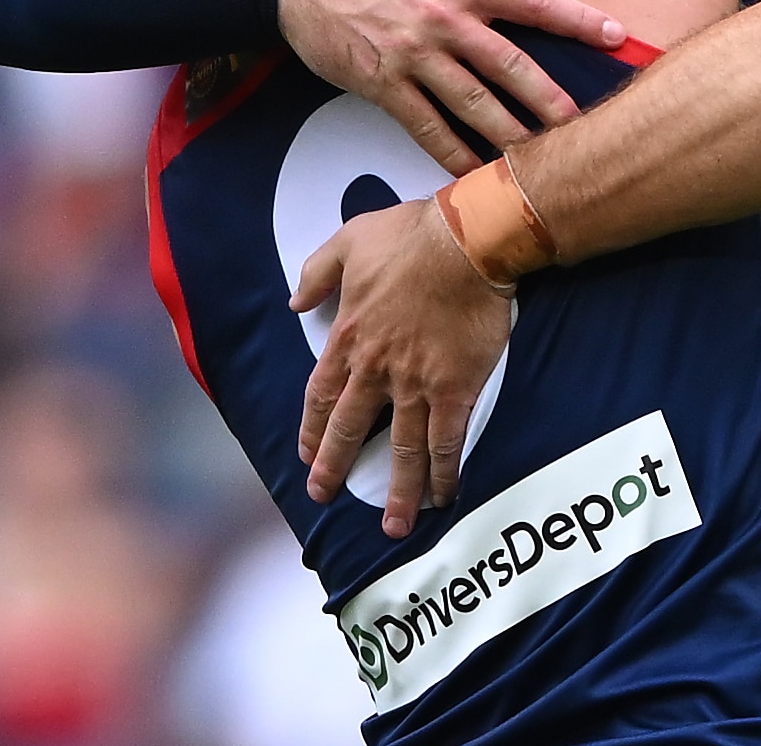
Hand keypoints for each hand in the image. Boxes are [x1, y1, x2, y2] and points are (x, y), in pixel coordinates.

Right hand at [280, 0, 625, 172]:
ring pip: (473, 103)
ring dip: (510, 134)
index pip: (532, 2)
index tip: (616, 37)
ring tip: (542, 160)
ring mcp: (415, 57)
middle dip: (550, 98)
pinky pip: (426, 127)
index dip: (577, 20)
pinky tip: (476, 173)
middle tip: (584, 125)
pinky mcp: (385, 85)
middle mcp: (445, 21)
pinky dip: (452, 153)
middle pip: (510, 65)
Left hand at [290, 196, 513, 538]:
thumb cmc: (410, 235)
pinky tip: (444, 494)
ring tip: (393, 526)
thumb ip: (318, 273)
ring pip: (400, 448)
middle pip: (349, 430)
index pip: (321, 395)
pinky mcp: (454, 389)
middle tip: (325, 495)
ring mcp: (415, 384)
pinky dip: (443, 471)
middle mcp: (376, 370)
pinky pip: (445, 441)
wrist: (464, 241)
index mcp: (349, 338)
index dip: (313, 429)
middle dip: (335, 468)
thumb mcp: (349, 240)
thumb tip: (295, 300)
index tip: (308, 453)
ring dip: (396, 490)